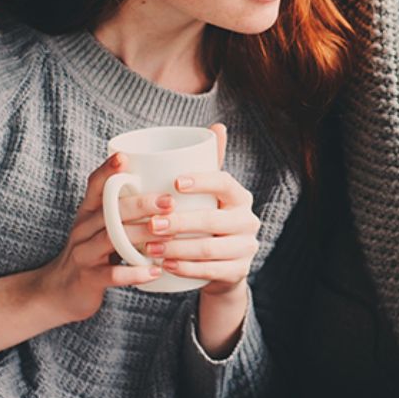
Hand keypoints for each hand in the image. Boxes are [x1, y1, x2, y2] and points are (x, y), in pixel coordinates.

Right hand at [36, 151, 169, 322]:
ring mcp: (83, 254)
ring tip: (170, 234)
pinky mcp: (88, 278)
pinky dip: (134, 273)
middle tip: (170, 201)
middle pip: (109, 211)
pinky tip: (155, 271)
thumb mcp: (104, 227)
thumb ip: (125, 209)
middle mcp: (82, 229)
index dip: (106, 171)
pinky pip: (111, 274)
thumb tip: (168, 187)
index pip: (95, 186)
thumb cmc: (94, 252)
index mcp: (88, 212)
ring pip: (111, 239)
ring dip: (142, 235)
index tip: (123, 158)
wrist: (59, 292)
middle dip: (140, 204)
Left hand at [145, 124, 260, 299]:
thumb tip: (217, 125)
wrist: (223, 265)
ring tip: (150, 247)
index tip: (174, 183)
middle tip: (150, 223)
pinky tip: (166, 265)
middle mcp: (248, 221)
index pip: (224, 183)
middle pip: (214, 220)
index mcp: (240, 197)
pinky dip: (186, 268)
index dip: (202, 181)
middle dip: (179, 222)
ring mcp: (246, 248)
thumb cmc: (209, 220)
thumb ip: (210, 163)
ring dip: (177, 247)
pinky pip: (212, 271)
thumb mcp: (211, 193)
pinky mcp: (238, 272)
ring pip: (211, 248)